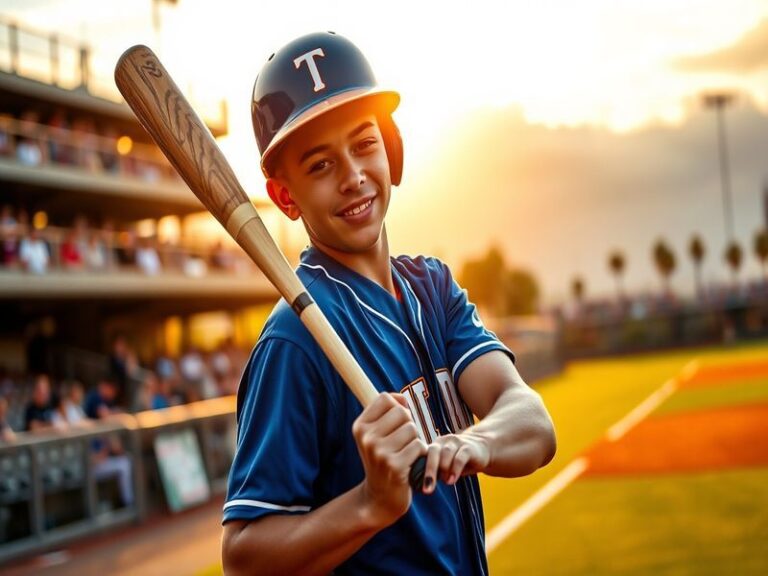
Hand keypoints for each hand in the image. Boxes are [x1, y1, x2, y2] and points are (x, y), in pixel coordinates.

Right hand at [352, 393, 425, 526]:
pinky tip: (411, 464)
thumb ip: (388, 411)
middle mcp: (366, 438)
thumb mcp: (377, 433)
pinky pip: (418, 446)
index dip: (397, 408)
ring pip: (412, 429)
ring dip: (415, 441)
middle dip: (408, 426)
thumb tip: (402, 398)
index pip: (385, 398)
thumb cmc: (384, 459)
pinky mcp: (394, 466)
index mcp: (360, 426)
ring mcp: (379, 452)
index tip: (394, 425)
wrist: (380, 496)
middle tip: (400, 444)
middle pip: (402, 413)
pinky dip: (420, 454)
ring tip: (405, 454)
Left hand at [421, 430, 490, 493]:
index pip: (422, 454)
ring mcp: (456, 442)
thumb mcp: (447, 466)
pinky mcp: (468, 447)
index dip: (418, 470)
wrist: (483, 449)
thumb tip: (422, 487)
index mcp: (435, 445)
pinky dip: (455, 469)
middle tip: (427, 488)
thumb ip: (436, 472)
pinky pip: (460, 457)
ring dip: (444, 470)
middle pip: (433, 453)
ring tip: (445, 483)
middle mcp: (444, 441)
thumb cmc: (460, 460)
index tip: (415, 486)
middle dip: (429, 471)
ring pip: (446, 454)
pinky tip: (453, 480)